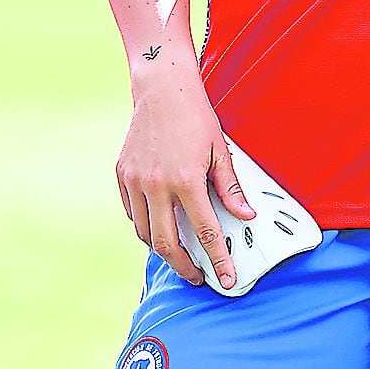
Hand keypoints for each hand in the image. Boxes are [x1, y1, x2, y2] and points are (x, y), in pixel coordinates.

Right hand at [115, 25, 254, 289]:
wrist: (161, 88)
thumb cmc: (195, 116)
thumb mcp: (220, 150)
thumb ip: (231, 188)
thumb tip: (247, 217)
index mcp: (186, 180)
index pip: (205, 232)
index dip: (218, 260)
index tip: (226, 280)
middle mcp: (157, 185)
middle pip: (167, 243)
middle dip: (183, 267)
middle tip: (197, 276)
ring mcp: (136, 180)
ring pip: (144, 232)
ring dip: (161, 249)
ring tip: (178, 254)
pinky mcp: (122, 174)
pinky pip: (132, 212)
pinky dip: (144, 224)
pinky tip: (157, 225)